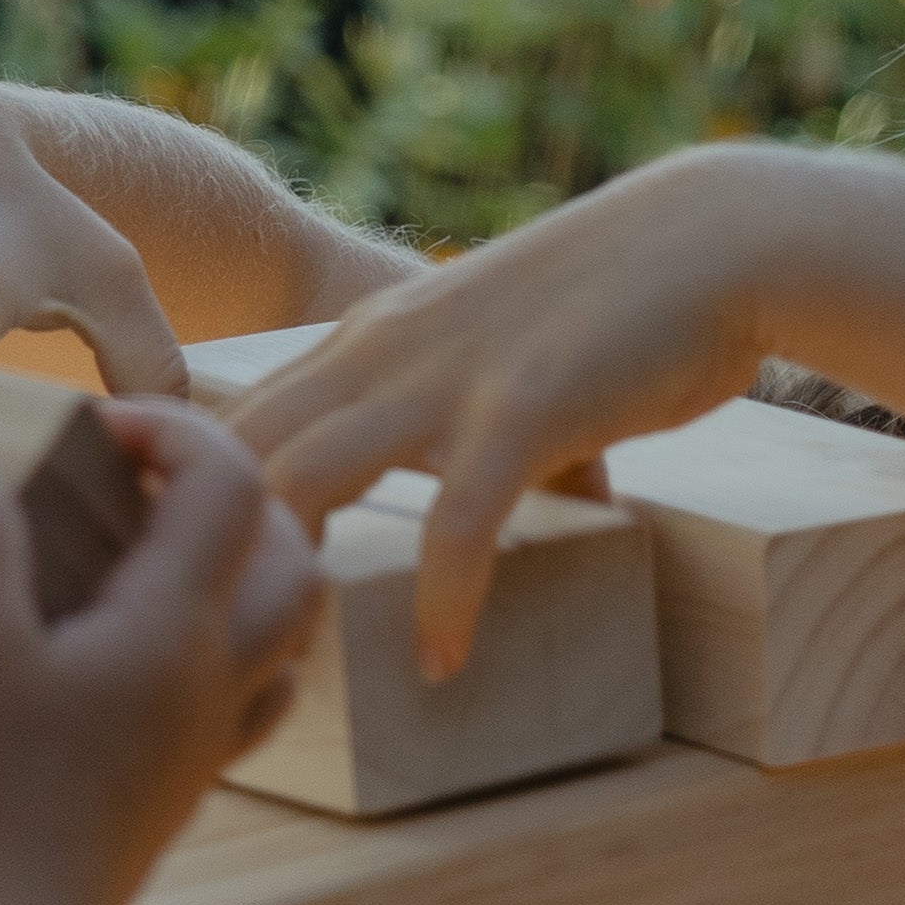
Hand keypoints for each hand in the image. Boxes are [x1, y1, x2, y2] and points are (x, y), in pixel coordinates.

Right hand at [0, 404, 321, 904]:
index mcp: (177, 629)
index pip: (229, 483)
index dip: (172, 427)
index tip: (91, 425)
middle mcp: (218, 679)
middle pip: (295, 553)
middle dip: (233, 494)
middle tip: (138, 484)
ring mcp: (208, 739)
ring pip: (286, 629)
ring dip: (244, 572)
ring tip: (148, 556)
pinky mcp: (181, 788)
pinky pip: (249, 701)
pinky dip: (224, 654)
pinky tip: (146, 654)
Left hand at [232, 151, 773, 672]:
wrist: (720, 237)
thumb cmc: (627, 300)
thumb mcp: (509, 352)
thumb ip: (497, 420)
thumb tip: (555, 496)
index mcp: (365, 342)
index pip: (227, 424)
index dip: (184, 508)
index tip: (187, 592)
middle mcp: (380, 353)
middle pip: (234, 455)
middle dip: (201, 551)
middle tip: (212, 651)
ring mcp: (447, 378)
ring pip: (307, 478)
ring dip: (288, 576)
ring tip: (293, 666)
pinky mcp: (525, 408)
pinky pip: (457, 521)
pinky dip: (442, 600)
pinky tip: (441, 660)